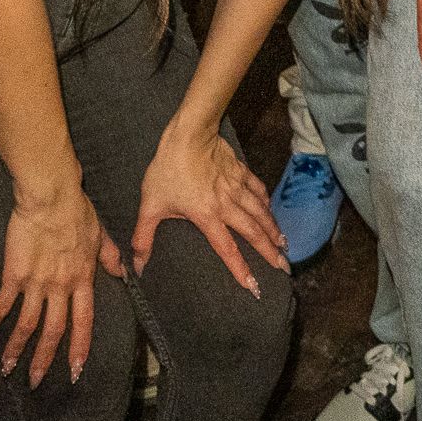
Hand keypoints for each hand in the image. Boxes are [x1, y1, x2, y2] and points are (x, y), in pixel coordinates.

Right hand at [0, 180, 124, 386]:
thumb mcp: (101, 235)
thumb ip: (111, 257)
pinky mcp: (14, 274)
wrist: (51, 197)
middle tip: (35, 382)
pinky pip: (3, 305)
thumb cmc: (77, 211)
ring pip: (27, 325)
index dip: (79, 349)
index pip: (83, 322)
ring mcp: (36, 283)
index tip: (76, 371)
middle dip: (44, 360)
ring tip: (6, 368)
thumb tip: (124, 273)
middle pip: (53, 332)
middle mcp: (61, 287)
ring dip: (16, 349)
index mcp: (83, 280)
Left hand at [130, 119, 285, 294]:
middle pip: (254, 233)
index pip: (228, 250)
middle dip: (270, 252)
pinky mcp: (241, 171)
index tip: (254, 286)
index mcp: (207, 216)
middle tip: (284, 268)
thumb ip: (144, 237)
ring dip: (274, 230)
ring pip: (261, 213)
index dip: (241, 269)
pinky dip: (266, 203)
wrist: (188, 134)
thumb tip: (137, 266)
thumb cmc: (168, 169)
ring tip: (284, 245)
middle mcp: (228, 205)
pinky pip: (258, 190)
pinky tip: (270, 209)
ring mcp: (237, 187)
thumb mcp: (151, 205)